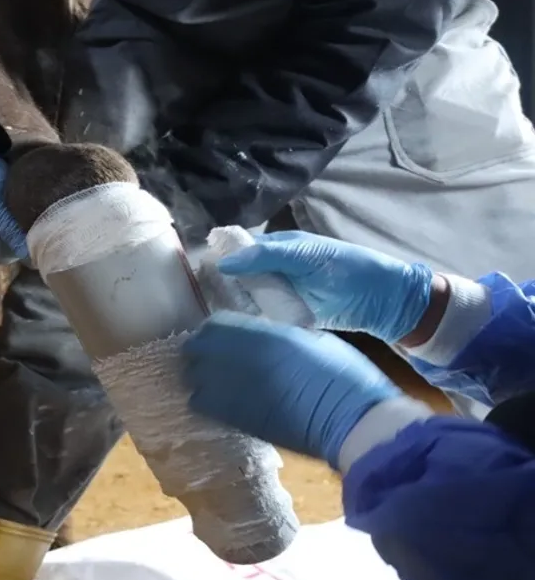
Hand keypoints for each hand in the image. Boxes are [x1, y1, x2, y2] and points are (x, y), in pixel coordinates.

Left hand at [181, 311, 400, 466]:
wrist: (350, 422)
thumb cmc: (343, 376)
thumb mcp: (310, 340)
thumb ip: (277, 336)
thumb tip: (261, 338)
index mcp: (260, 337)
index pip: (214, 325)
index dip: (215, 329)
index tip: (222, 333)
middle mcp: (238, 361)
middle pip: (195, 350)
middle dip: (201, 350)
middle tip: (213, 354)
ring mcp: (233, 392)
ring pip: (193, 379)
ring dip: (200, 376)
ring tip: (215, 378)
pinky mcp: (235, 420)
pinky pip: (204, 405)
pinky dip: (207, 399)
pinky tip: (223, 399)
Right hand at [217, 230, 434, 342]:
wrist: (381, 300)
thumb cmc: (346, 267)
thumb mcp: (305, 255)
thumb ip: (265, 256)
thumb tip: (222, 263)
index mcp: (277, 248)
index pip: (239, 250)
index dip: (220, 259)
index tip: (196, 274)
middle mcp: (274, 270)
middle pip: (238, 277)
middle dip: (222, 287)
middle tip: (203, 300)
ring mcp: (280, 294)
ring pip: (247, 299)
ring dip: (234, 307)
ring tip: (215, 319)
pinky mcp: (287, 317)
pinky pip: (262, 318)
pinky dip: (251, 323)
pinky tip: (236, 331)